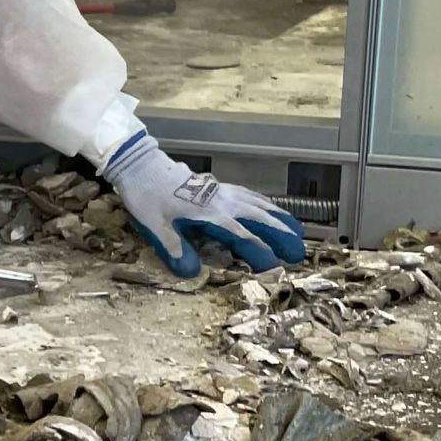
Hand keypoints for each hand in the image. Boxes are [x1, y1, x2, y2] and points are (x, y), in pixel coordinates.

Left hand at [101, 131, 307, 276]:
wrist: (141, 166)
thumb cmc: (147, 197)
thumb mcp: (155, 227)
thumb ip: (175, 250)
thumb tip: (192, 273)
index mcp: (213, 216)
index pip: (246, 239)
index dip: (263, 255)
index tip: (277, 270)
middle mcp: (224, 204)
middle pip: (262, 220)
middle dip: (282, 237)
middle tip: (299, 254)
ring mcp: (223, 193)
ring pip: (260, 205)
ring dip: (280, 219)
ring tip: (297, 232)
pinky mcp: (218, 186)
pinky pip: (250, 195)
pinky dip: (265, 203)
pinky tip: (270, 208)